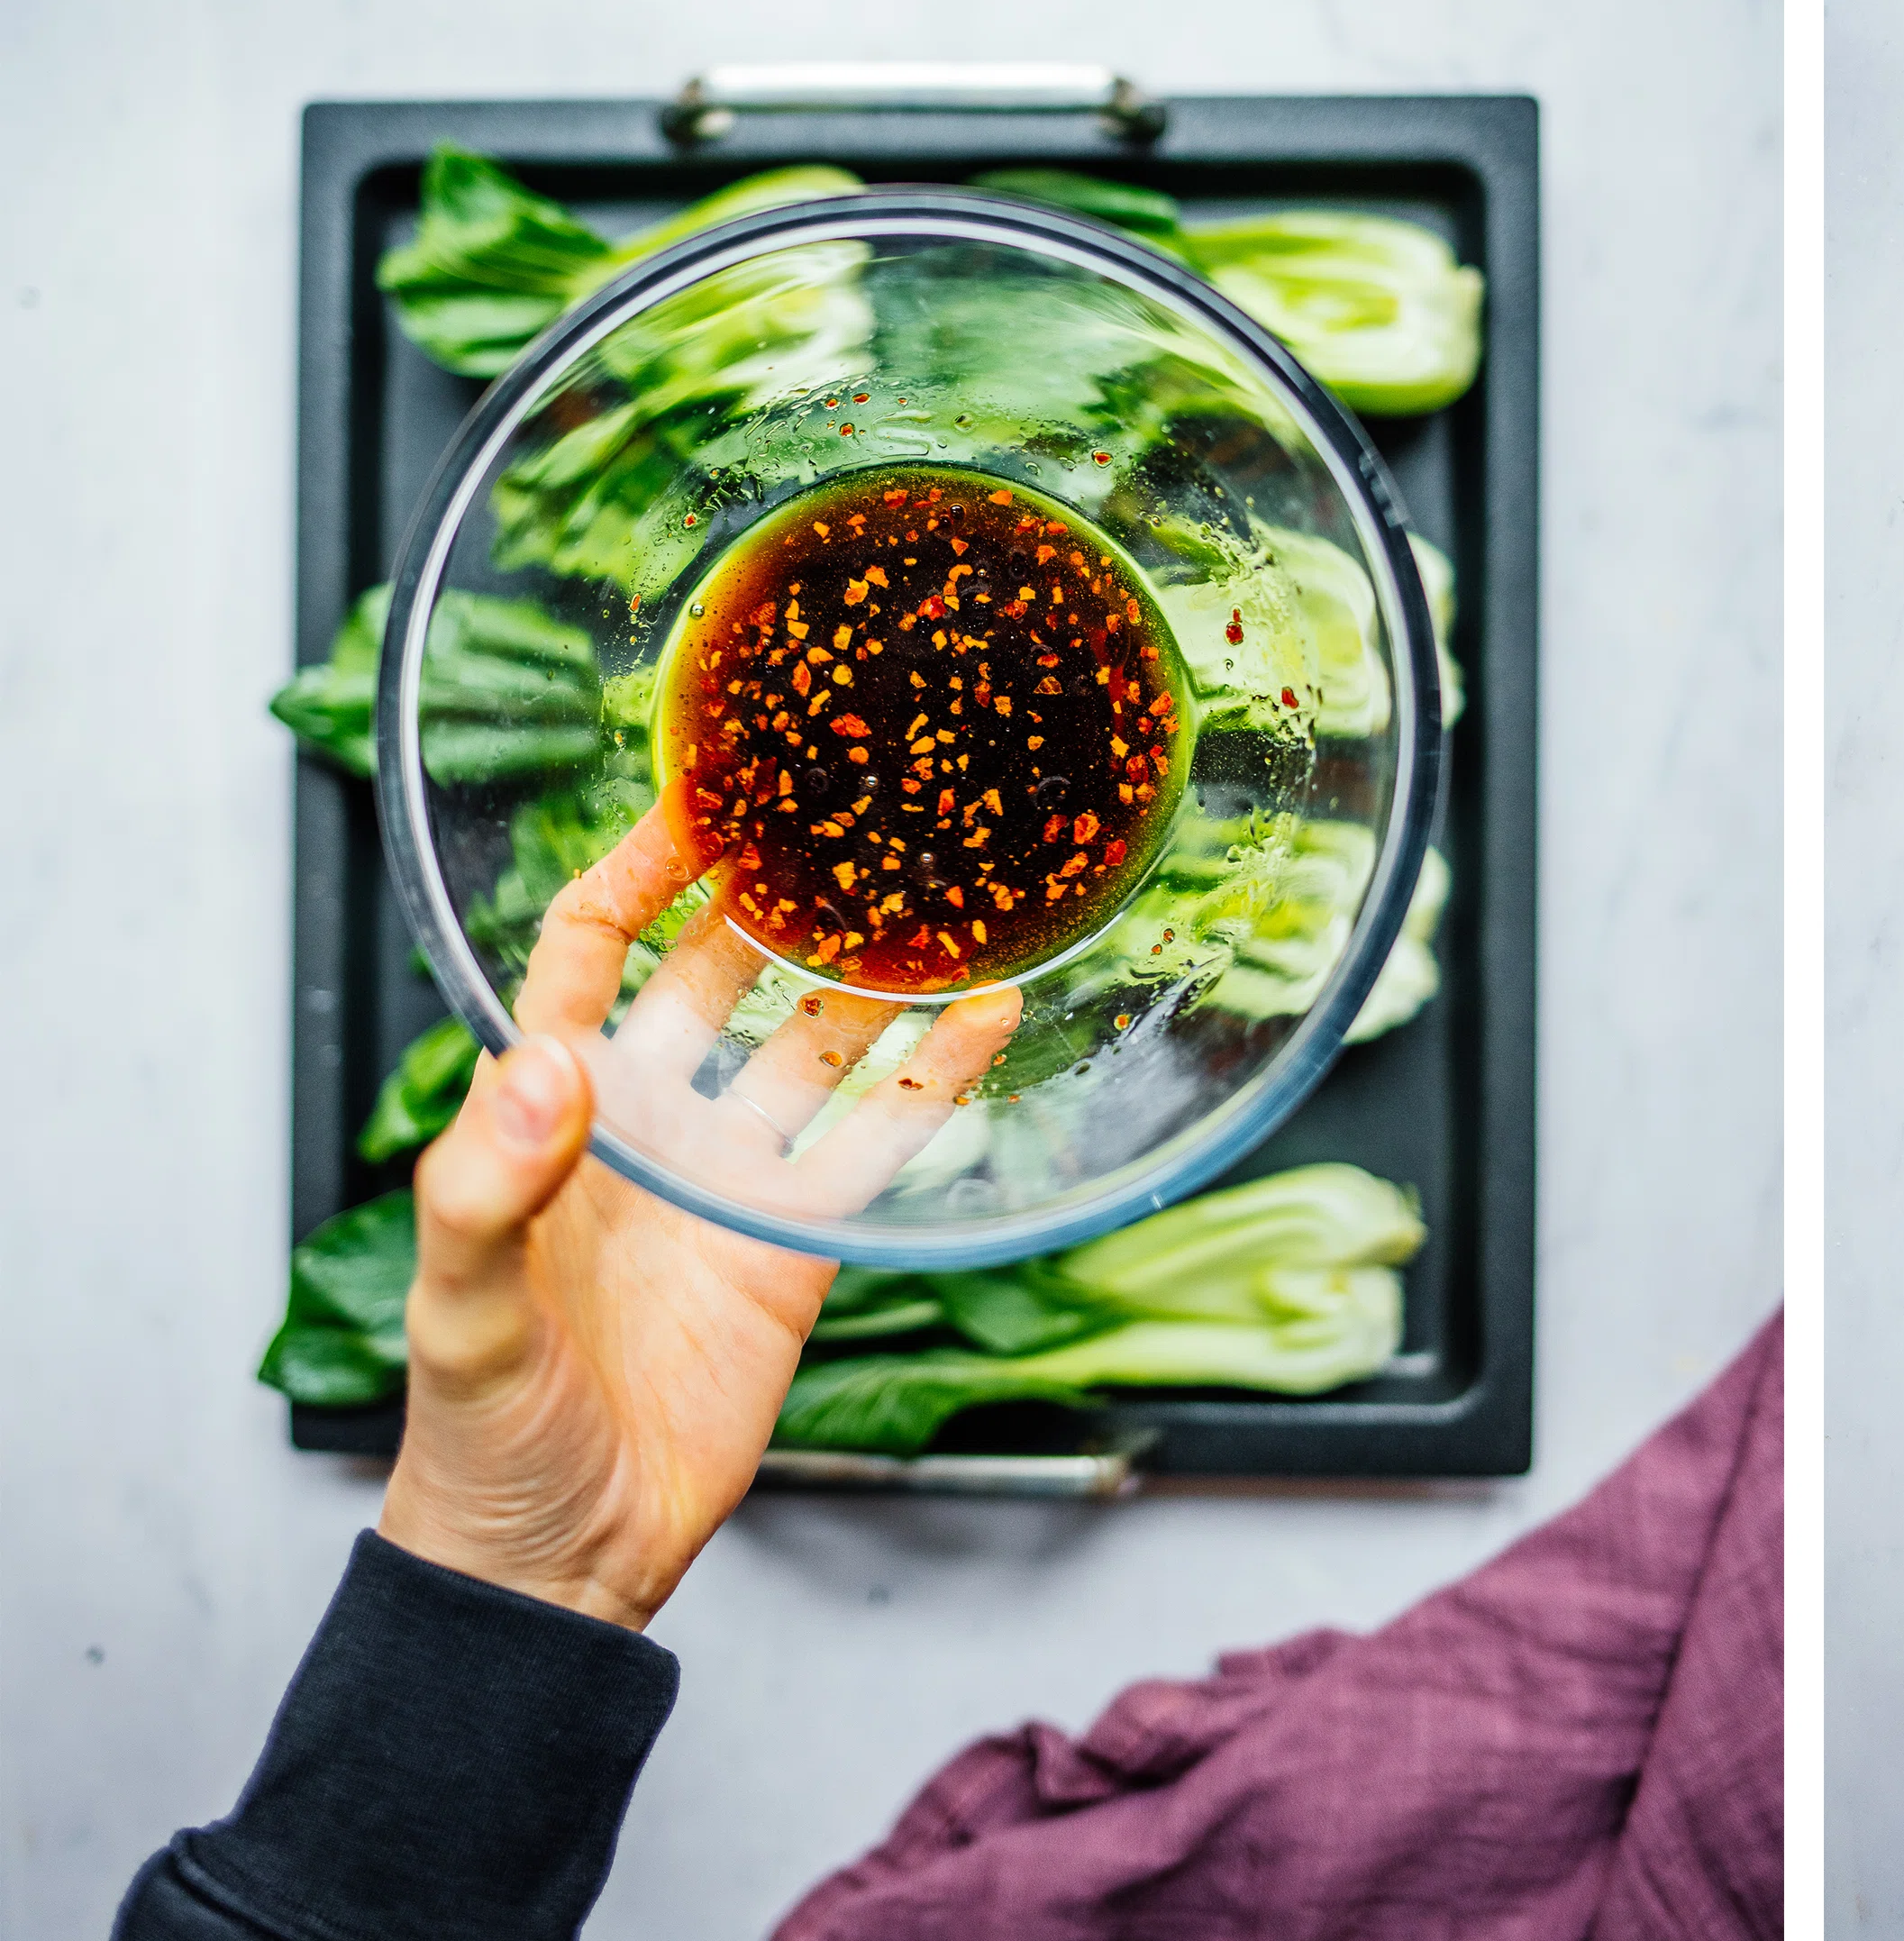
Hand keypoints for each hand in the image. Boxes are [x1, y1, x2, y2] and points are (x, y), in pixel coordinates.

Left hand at [380, 809, 1020, 1629]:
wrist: (565, 1558)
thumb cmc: (479, 1436)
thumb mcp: (459, 1315)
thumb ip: (485, 1190)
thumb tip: (543, 1064)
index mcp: (551, 1115)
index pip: (587, 954)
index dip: (634, 873)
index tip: (698, 800)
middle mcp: (647, 1123)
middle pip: (714, 974)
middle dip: (770, 895)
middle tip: (840, 810)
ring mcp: (730, 1177)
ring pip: (812, 1042)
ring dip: (867, 972)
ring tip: (934, 888)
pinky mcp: (800, 1242)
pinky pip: (877, 1140)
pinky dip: (938, 1077)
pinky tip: (989, 1016)